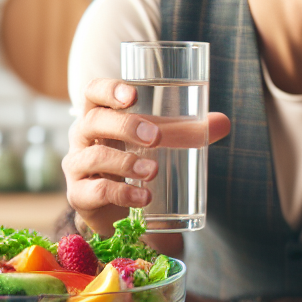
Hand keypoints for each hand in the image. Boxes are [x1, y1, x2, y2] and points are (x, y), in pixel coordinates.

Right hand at [64, 78, 229, 235]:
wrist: (116, 210)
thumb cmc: (133, 163)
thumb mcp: (158, 144)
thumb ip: (188, 132)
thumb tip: (224, 122)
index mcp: (100, 116)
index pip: (93, 94)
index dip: (108, 90)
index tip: (132, 96)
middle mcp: (83, 139)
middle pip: (93, 122)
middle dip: (125, 126)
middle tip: (156, 137)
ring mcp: (78, 168)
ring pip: (95, 157)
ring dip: (126, 163)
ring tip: (153, 171)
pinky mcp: (80, 196)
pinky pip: (97, 191)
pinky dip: (123, 194)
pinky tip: (144, 197)